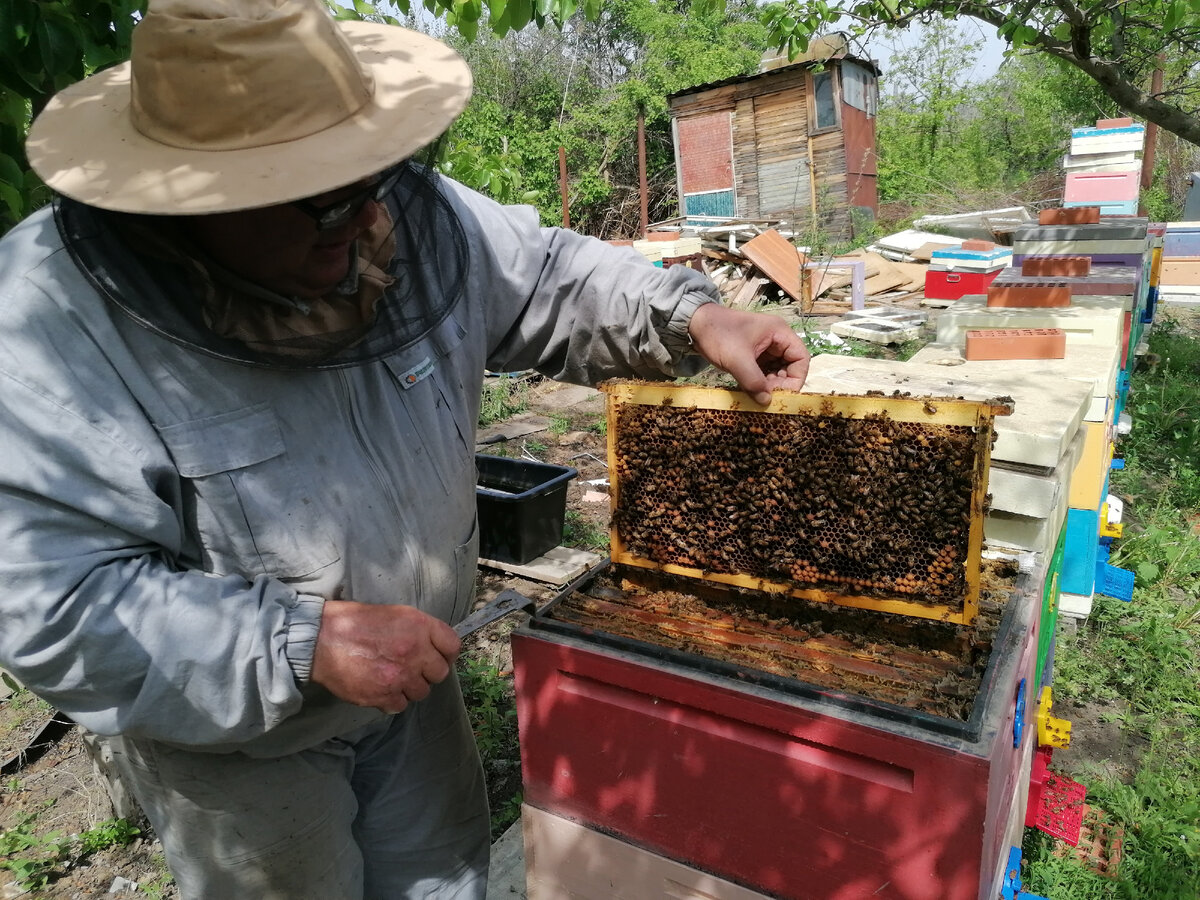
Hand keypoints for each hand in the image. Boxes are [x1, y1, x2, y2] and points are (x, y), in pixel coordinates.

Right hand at [310, 601, 460, 713]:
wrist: (320, 639)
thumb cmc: (354, 622)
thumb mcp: (394, 614)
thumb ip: (418, 629)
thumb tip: (433, 646)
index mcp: (419, 626)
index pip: (452, 646)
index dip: (446, 653)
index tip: (438, 656)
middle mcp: (415, 652)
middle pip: (440, 673)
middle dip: (427, 672)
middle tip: (411, 667)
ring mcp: (400, 676)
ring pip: (421, 692)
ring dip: (409, 687)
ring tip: (391, 676)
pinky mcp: (383, 695)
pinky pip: (400, 705)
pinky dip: (392, 700)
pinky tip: (380, 687)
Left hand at [687, 303, 810, 404]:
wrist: (694, 323)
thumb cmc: (718, 334)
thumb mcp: (737, 360)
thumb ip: (754, 381)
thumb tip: (767, 402)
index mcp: (779, 332)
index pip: (801, 358)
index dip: (797, 378)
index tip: (785, 394)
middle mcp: (776, 339)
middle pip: (790, 366)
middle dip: (782, 383)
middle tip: (767, 396)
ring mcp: (765, 347)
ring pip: (777, 370)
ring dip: (770, 384)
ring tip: (758, 394)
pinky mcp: (753, 354)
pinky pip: (764, 371)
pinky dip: (760, 382)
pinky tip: (752, 390)